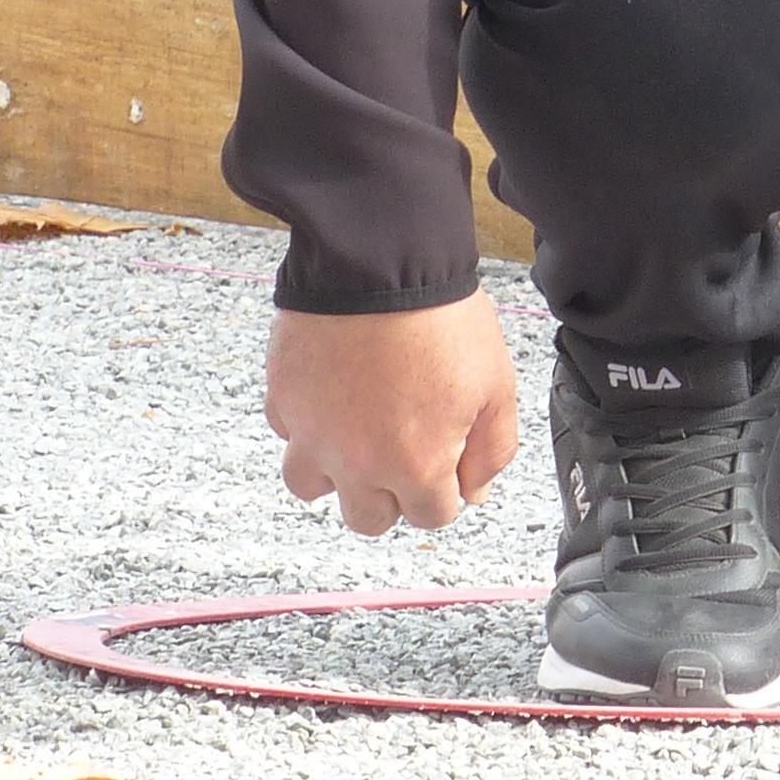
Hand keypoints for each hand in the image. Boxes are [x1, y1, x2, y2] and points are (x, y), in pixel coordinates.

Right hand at [266, 294, 520, 535]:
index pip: (431, 516)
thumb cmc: (441, 317)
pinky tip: (332, 391)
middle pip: (368, 519)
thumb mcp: (496, 386)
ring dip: (335, 470)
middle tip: (404, 448)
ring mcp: (312, 433)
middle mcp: (357, 463)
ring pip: (312, 486)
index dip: (445, 488)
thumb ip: (492, 451)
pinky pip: (288, 431)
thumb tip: (473, 492)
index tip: (447, 459)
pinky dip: (306, 422)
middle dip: (391, 493)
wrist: (381, 260)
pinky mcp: (283, 398)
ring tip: (357, 431)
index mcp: (415, 467)